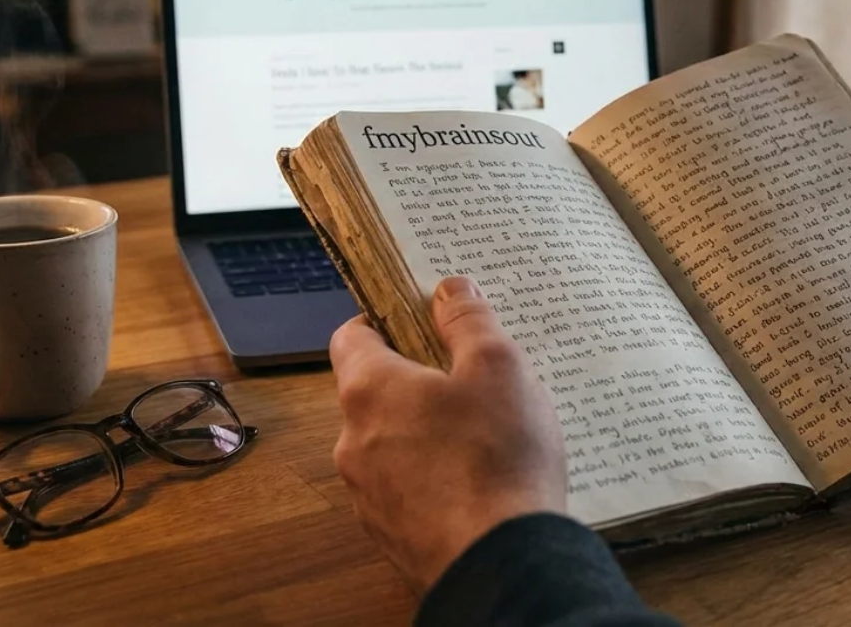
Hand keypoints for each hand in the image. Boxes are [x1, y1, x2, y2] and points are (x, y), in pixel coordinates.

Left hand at [328, 276, 566, 591]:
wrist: (500, 563)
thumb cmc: (497, 457)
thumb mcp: (498, 367)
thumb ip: (469, 320)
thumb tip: (449, 288)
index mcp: (369, 389)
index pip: (350, 337)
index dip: (382, 322)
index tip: (418, 321)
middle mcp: (352, 441)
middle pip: (373, 392)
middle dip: (415, 381)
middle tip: (468, 379)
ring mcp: (367, 495)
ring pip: (389, 445)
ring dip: (423, 434)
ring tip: (483, 436)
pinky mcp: (389, 535)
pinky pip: (405, 491)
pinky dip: (432, 480)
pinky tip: (477, 483)